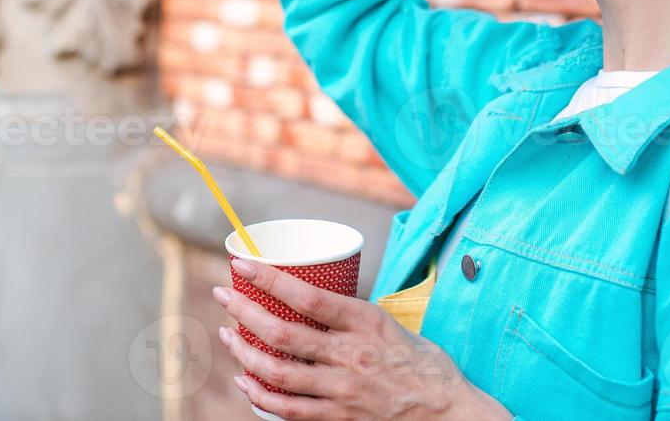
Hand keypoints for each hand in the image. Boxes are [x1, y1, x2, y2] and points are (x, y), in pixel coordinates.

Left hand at [213, 258, 511, 420]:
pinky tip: (246, 381)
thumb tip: (315, 301)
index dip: (270, 279)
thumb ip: (353, 317)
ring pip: (277, 372)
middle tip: (223, 295)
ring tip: (227, 335)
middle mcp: (350, 355)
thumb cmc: (423, 363)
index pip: (308, 296)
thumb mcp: (391, 325)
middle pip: (283, 333)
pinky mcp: (338, 418)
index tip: (243, 264)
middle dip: (244, 312)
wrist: (447, 412)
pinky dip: (260, 395)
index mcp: (365, 322)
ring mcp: (341, 390)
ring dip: (244, 352)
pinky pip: (288, 409)